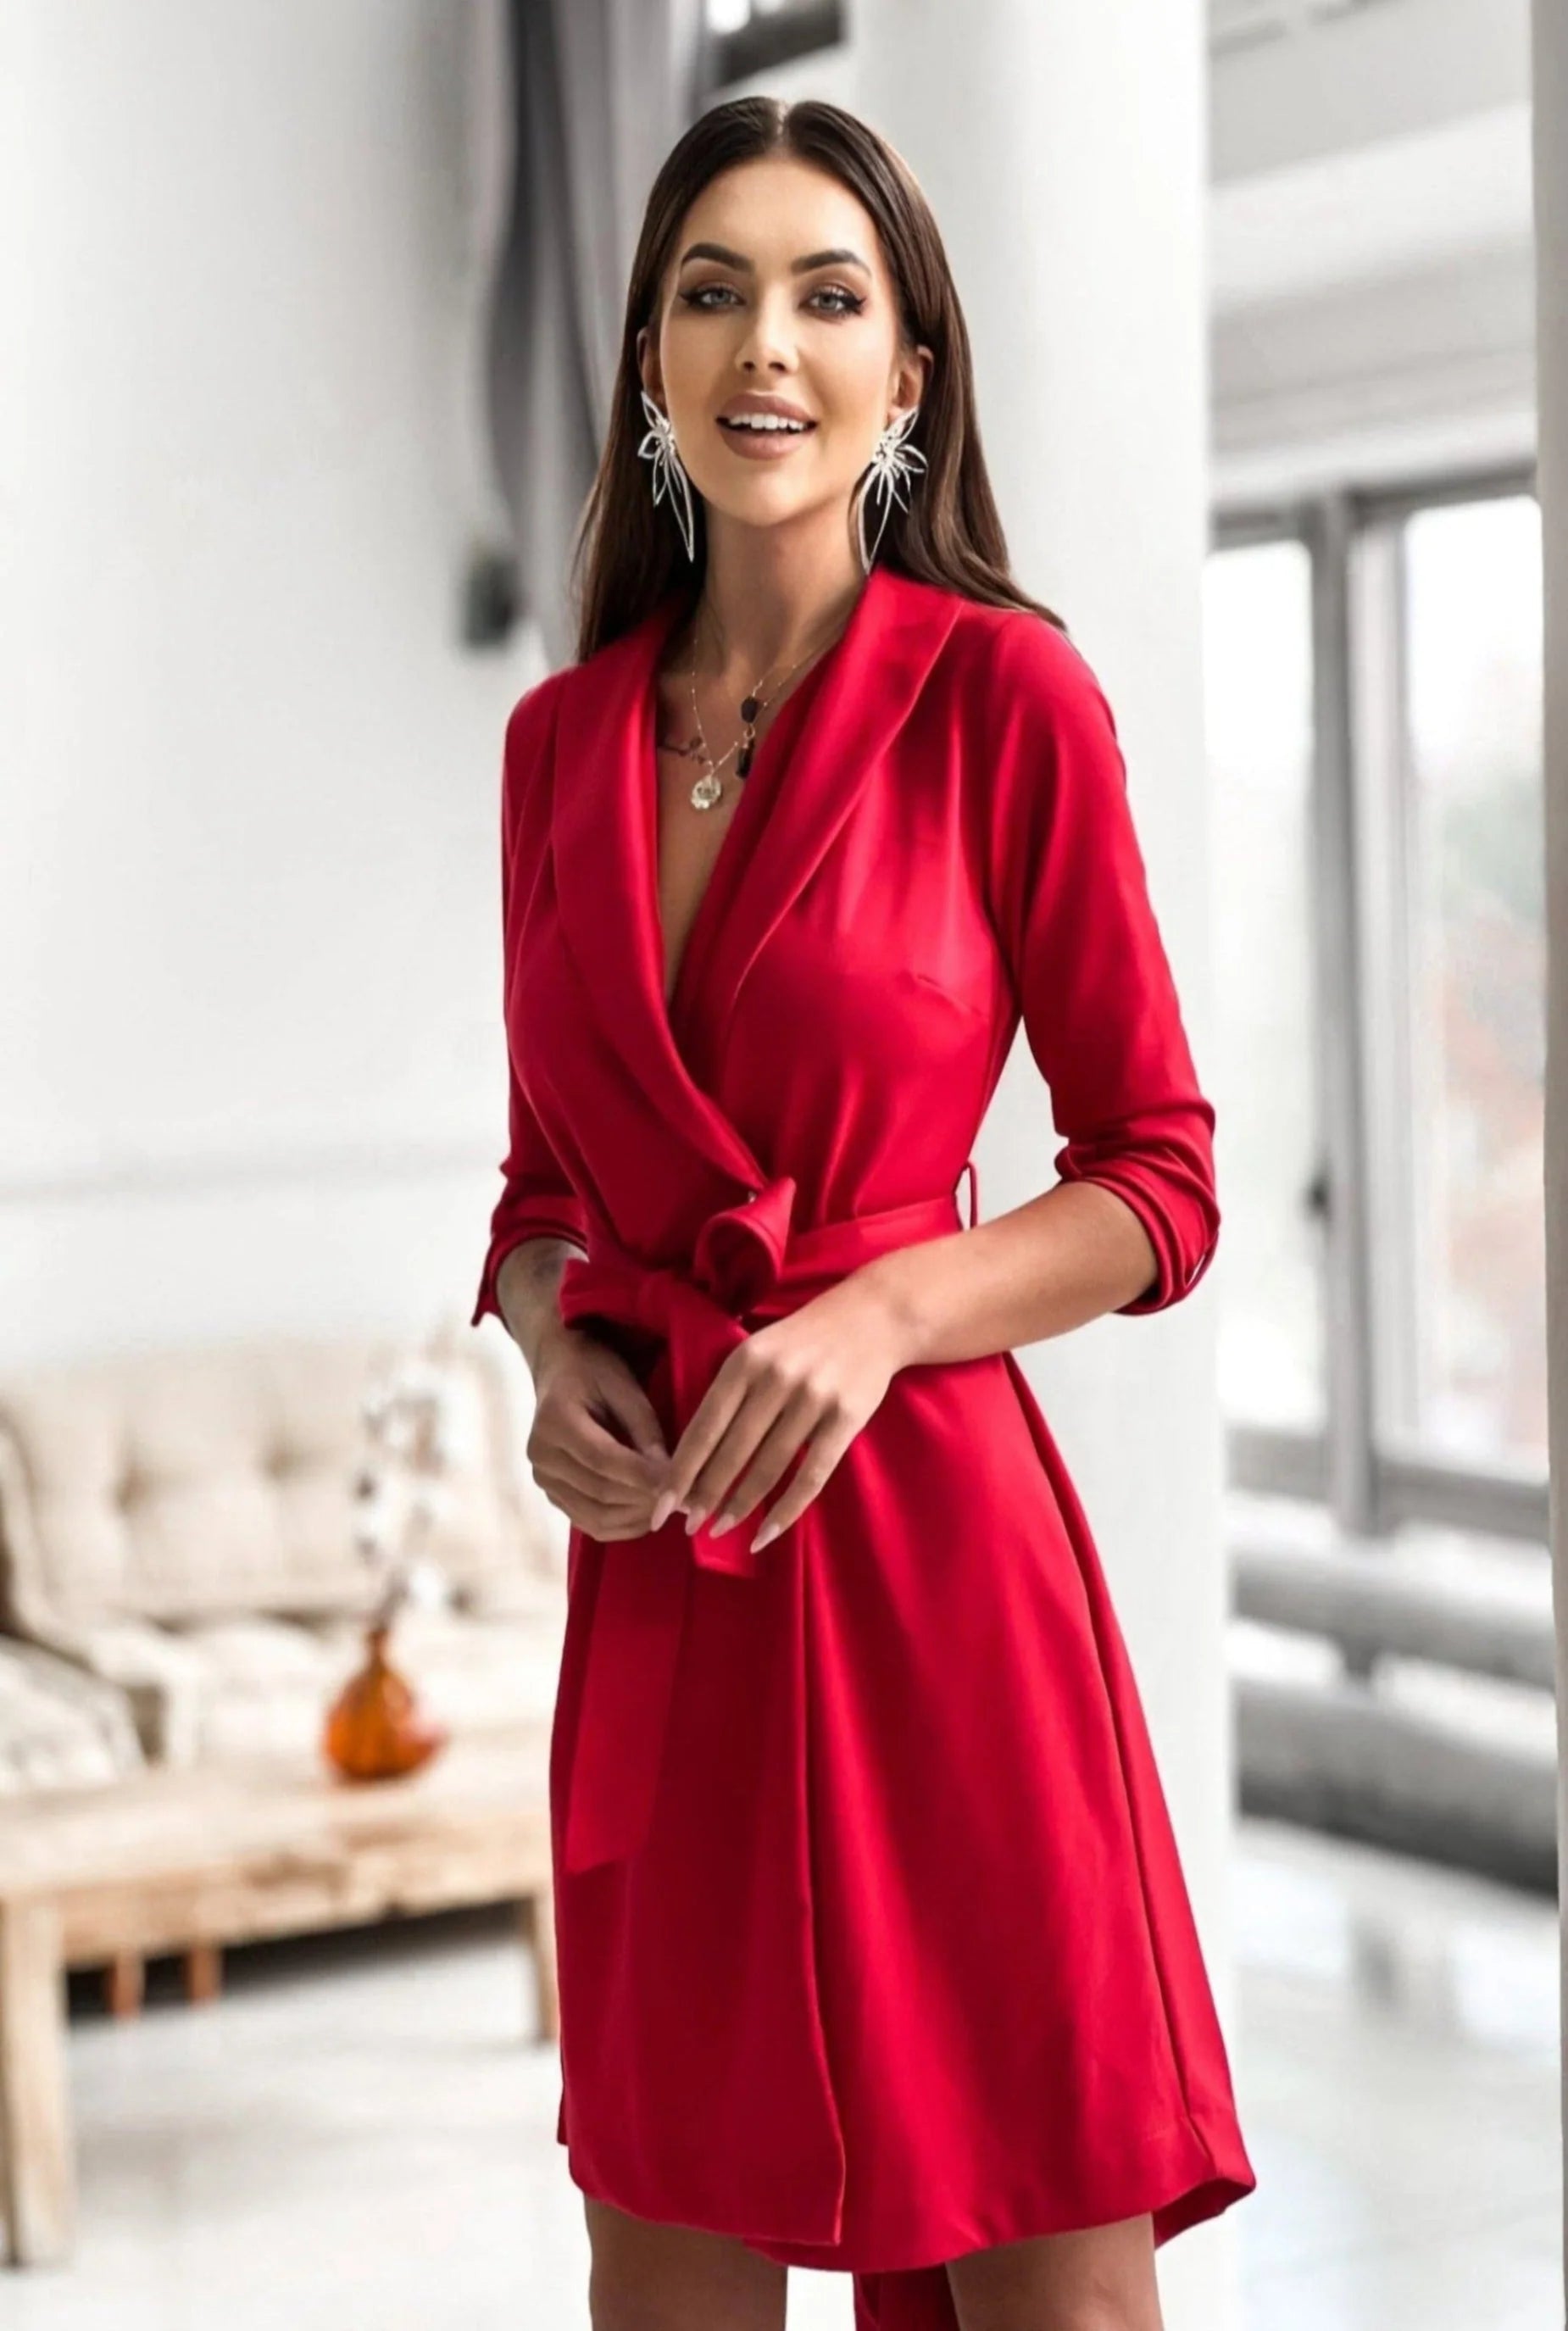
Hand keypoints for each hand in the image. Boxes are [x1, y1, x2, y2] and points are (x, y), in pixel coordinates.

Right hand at [526, 1324, 669, 1540]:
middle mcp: (541, 1455)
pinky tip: (648, 1515)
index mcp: (556, 1420)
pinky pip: (589, 1522)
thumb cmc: (595, 1370)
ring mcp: (543, 1479)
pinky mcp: (551, 1494)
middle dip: (646, 1500)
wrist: (559, 1370)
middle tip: (686, 1501)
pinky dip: (623, 1526)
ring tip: (671, 1506)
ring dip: (638, 1518)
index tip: (682, 1486)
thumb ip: (646, 1429)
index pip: (604, 1459)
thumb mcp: (624, 1386)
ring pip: (595, 1515)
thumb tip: (671, 1475)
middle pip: (600, 1492)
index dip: (644, 1477)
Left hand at [649, 1278, 908, 1552]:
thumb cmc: (802, 1340)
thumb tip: (691, 1456)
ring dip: (739, 1506)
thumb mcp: (756, 1350)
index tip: (660, 1506)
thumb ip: (728, 1392)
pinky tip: (766, 1533)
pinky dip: (786, 1510)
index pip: (703, 1428)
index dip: (680, 1472)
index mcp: (745, 1362)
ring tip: (718, 1530)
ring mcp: (813, 1399)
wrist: (873, 1316)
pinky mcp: (845, 1419)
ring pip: (768, 1467)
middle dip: (704, 1495)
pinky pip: (811, 1476)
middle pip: (732, 1451)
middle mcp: (775, 1379)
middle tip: (686, 1526)